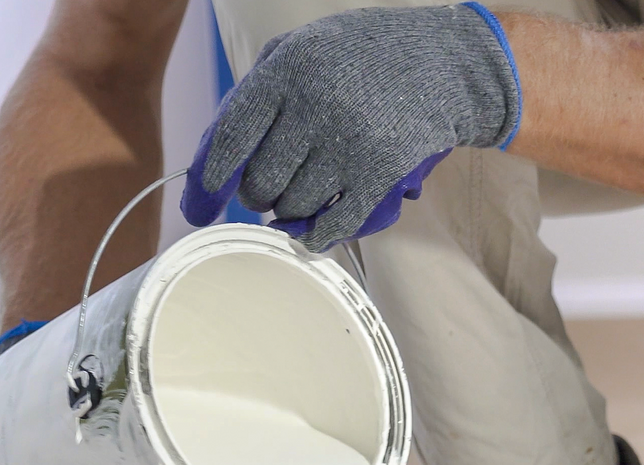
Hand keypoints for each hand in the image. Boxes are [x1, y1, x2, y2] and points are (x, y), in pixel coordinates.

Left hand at [181, 2, 520, 251]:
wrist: (444, 62)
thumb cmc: (358, 58)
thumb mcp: (300, 50)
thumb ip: (254, 95)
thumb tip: (210, 164)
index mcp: (288, 69)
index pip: (231, 138)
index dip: (208, 181)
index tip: (200, 206)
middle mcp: (317, 105)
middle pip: (260, 183)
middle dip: (257, 194)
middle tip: (270, 186)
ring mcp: (351, 141)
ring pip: (293, 209)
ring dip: (291, 210)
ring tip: (306, 187)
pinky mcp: (381, 172)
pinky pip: (332, 226)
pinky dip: (316, 235)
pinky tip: (314, 228)